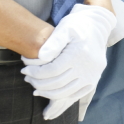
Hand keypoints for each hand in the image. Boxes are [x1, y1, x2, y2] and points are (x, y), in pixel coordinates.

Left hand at [21, 4, 115, 118]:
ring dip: (47, 93)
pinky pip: (75, 95)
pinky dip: (61, 98)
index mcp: (79, 54)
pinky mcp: (93, 81)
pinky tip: (50, 95)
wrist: (98, 27)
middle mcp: (87, 67)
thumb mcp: (64, 28)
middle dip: (38, 84)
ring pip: (65, 93)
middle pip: (57, 84)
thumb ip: (53, 42)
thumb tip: (41, 57)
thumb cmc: (78, 25)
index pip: (52, 71)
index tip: (25, 71)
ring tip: (36, 88)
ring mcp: (92, 76)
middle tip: (27, 80)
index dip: (36, 73)